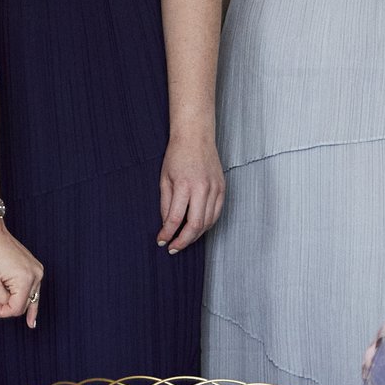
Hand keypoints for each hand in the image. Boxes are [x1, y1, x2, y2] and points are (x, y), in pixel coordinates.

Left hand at [0, 218, 44, 328]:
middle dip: (2, 305)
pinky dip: (11, 292)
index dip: (0, 311)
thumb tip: (3, 307)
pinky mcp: (31, 267)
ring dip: (5, 299)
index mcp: (26, 279)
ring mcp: (36, 270)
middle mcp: (36, 275)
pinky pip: (23, 286)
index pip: (17, 309)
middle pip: (22, 304)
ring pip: (23, 296)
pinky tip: (15, 307)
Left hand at [158, 134, 224, 250]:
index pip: (176, 218)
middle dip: (183, 241)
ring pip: (208, 222)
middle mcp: (202, 188)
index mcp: (184, 185)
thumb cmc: (177, 155)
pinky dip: (207, 224)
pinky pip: (216, 214)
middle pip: (195, 225)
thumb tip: (167, 225)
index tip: (162, 241)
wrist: (196, 136)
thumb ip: (166, 204)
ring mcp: (215, 189)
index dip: (168, 234)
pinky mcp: (222, 189)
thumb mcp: (164, 179)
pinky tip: (197, 228)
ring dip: (195, 235)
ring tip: (184, 239)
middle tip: (174, 247)